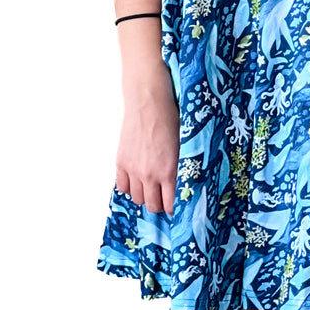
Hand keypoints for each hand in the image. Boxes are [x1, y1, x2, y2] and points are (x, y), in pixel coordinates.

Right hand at [115, 67, 179, 215]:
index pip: (171, 203)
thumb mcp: (185, 143)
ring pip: (137, 198)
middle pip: (152, 205)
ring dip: (146, 196)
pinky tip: (138, 180)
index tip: (179, 206)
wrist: (149, 102)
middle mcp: (150, 174)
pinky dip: (130, 187)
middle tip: (165, 198)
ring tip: (152, 188)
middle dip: (160, 205)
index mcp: (170, 169)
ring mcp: (133, 169)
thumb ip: (184, 164)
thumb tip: (188, 179)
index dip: (176, 207)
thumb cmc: (172, 117)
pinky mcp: (121, 162)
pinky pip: (122, 187)